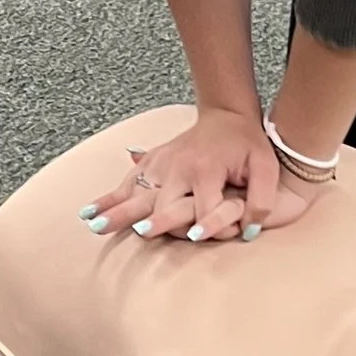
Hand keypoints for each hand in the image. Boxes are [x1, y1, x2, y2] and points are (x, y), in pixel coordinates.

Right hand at [87, 107, 320, 242]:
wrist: (228, 116)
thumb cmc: (249, 145)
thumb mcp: (266, 168)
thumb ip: (261, 200)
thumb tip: (247, 231)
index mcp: (206, 170)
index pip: (204, 209)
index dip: (207, 227)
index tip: (197, 238)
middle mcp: (178, 167)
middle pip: (159, 202)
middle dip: (144, 218)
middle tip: (122, 231)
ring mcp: (161, 163)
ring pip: (135, 191)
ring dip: (114, 208)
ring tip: (92, 223)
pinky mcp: (152, 161)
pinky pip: (128, 181)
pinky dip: (109, 196)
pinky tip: (89, 210)